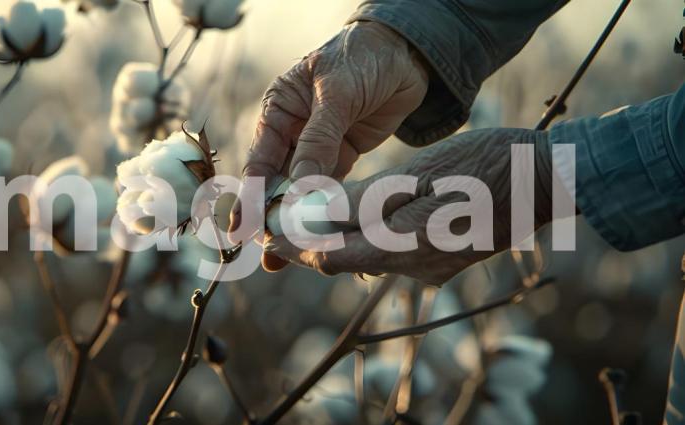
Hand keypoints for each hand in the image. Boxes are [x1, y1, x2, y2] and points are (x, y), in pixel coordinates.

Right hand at [230, 21, 430, 270]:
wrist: (407, 51)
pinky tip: (321, 230)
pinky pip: (331, 186)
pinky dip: (326, 207)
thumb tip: (299, 186)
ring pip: (302, 188)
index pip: (260, 161)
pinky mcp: (344, 153)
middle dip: (272, 217)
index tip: (243, 229)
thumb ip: (319, 138)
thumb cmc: (363, 56)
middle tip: (270, 253)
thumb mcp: (337, 93)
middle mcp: (292, 130)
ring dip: (299, 219)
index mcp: (278, 109)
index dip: (250, 197)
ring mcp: (318, 144)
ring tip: (292, 253)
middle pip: (277, 181)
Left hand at [265, 128, 554, 284]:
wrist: (547, 182)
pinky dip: (368, 241)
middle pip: (346, 261)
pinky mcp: (444, 263)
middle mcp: (415, 267)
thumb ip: (370, 199)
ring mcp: (432, 269)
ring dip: (338, 242)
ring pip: (369, 258)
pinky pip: (393, 256)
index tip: (269, 237)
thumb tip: (322, 212)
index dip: (295, 249)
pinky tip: (360, 221)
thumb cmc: (488, 166)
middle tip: (280, 228)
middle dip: (310, 246)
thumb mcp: (423, 174)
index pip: (331, 257)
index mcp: (406, 244)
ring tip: (310, 220)